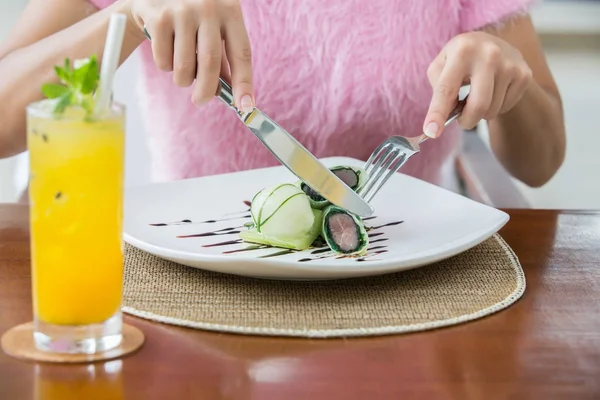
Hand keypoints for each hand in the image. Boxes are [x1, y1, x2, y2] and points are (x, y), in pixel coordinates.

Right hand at [128, 0, 253, 110]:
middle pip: (210, 64)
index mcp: (230, 10)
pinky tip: (165, 50)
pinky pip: (164, 61)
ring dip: (182, 79)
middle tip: (201, 101)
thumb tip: (229, 92)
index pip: (242, 53)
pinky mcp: (158, 17)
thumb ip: (222, 56)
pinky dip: (165, 66)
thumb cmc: (192, 14)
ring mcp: (182, 11)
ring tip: (182, 70)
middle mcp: (208, 8)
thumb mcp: (214, 26)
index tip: (245, 106)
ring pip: (184, 67)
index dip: (244, 83)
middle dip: (206, 91)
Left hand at [423, 31, 532, 137]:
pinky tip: (493, 92)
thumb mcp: (441, 65)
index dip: (437, 113)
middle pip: (478, 105)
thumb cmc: (459, 60)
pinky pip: (505, 107)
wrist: (492, 43)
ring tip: (478, 97)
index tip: (431, 132)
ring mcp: (509, 64)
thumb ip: (438, 89)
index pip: (446, 88)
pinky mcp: (524, 74)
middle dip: (467, 121)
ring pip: (492, 110)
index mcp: (462, 50)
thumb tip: (442, 118)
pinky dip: (495, 107)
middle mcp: (488, 54)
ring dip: (481, 113)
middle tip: (462, 120)